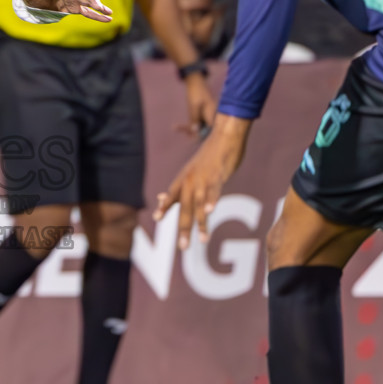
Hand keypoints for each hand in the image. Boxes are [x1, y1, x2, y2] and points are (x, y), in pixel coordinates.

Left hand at [154, 114, 249, 249]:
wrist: (225, 135)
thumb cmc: (210, 156)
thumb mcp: (191, 171)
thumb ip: (177, 188)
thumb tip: (160, 199)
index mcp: (183, 179)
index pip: (172, 196)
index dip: (165, 207)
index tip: (157, 218)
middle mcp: (191, 180)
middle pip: (185, 207)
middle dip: (184, 228)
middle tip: (182, 247)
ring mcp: (204, 179)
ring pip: (200, 204)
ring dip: (201, 223)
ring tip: (203, 240)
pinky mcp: (219, 177)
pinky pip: (214, 191)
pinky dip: (211, 201)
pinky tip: (209, 211)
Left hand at [182, 73, 217, 135]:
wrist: (195, 81)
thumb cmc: (196, 92)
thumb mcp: (194, 106)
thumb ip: (195, 118)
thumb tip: (195, 131)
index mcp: (213, 114)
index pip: (211, 130)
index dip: (203, 136)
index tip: (194, 138)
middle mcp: (211, 116)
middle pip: (205, 130)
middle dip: (194, 133)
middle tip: (184, 133)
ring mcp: (206, 116)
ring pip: (199, 127)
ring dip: (188, 129)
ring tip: (176, 127)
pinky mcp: (200, 115)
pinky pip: (195, 123)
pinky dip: (187, 125)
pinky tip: (176, 126)